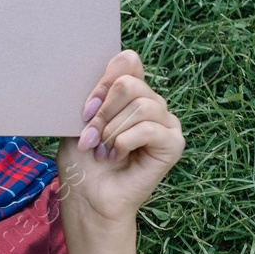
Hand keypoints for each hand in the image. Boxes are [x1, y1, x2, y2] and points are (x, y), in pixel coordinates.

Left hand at [56, 50, 184, 224]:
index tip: (85, 109)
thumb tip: (124, 56)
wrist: (87, 197)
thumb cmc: (82, 160)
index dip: (103, 82)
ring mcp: (166, 124)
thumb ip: (101, 88)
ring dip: (111, 131)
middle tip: (90, 137)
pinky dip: (124, 142)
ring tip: (102, 151)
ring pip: (141, 106)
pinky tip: (116, 156)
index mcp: (132, 94)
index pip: (128, 62)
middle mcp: (153, 104)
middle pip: (130, 83)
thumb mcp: (81, 118)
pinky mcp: (173, 144)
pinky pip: (149, 128)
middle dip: (103, 112)